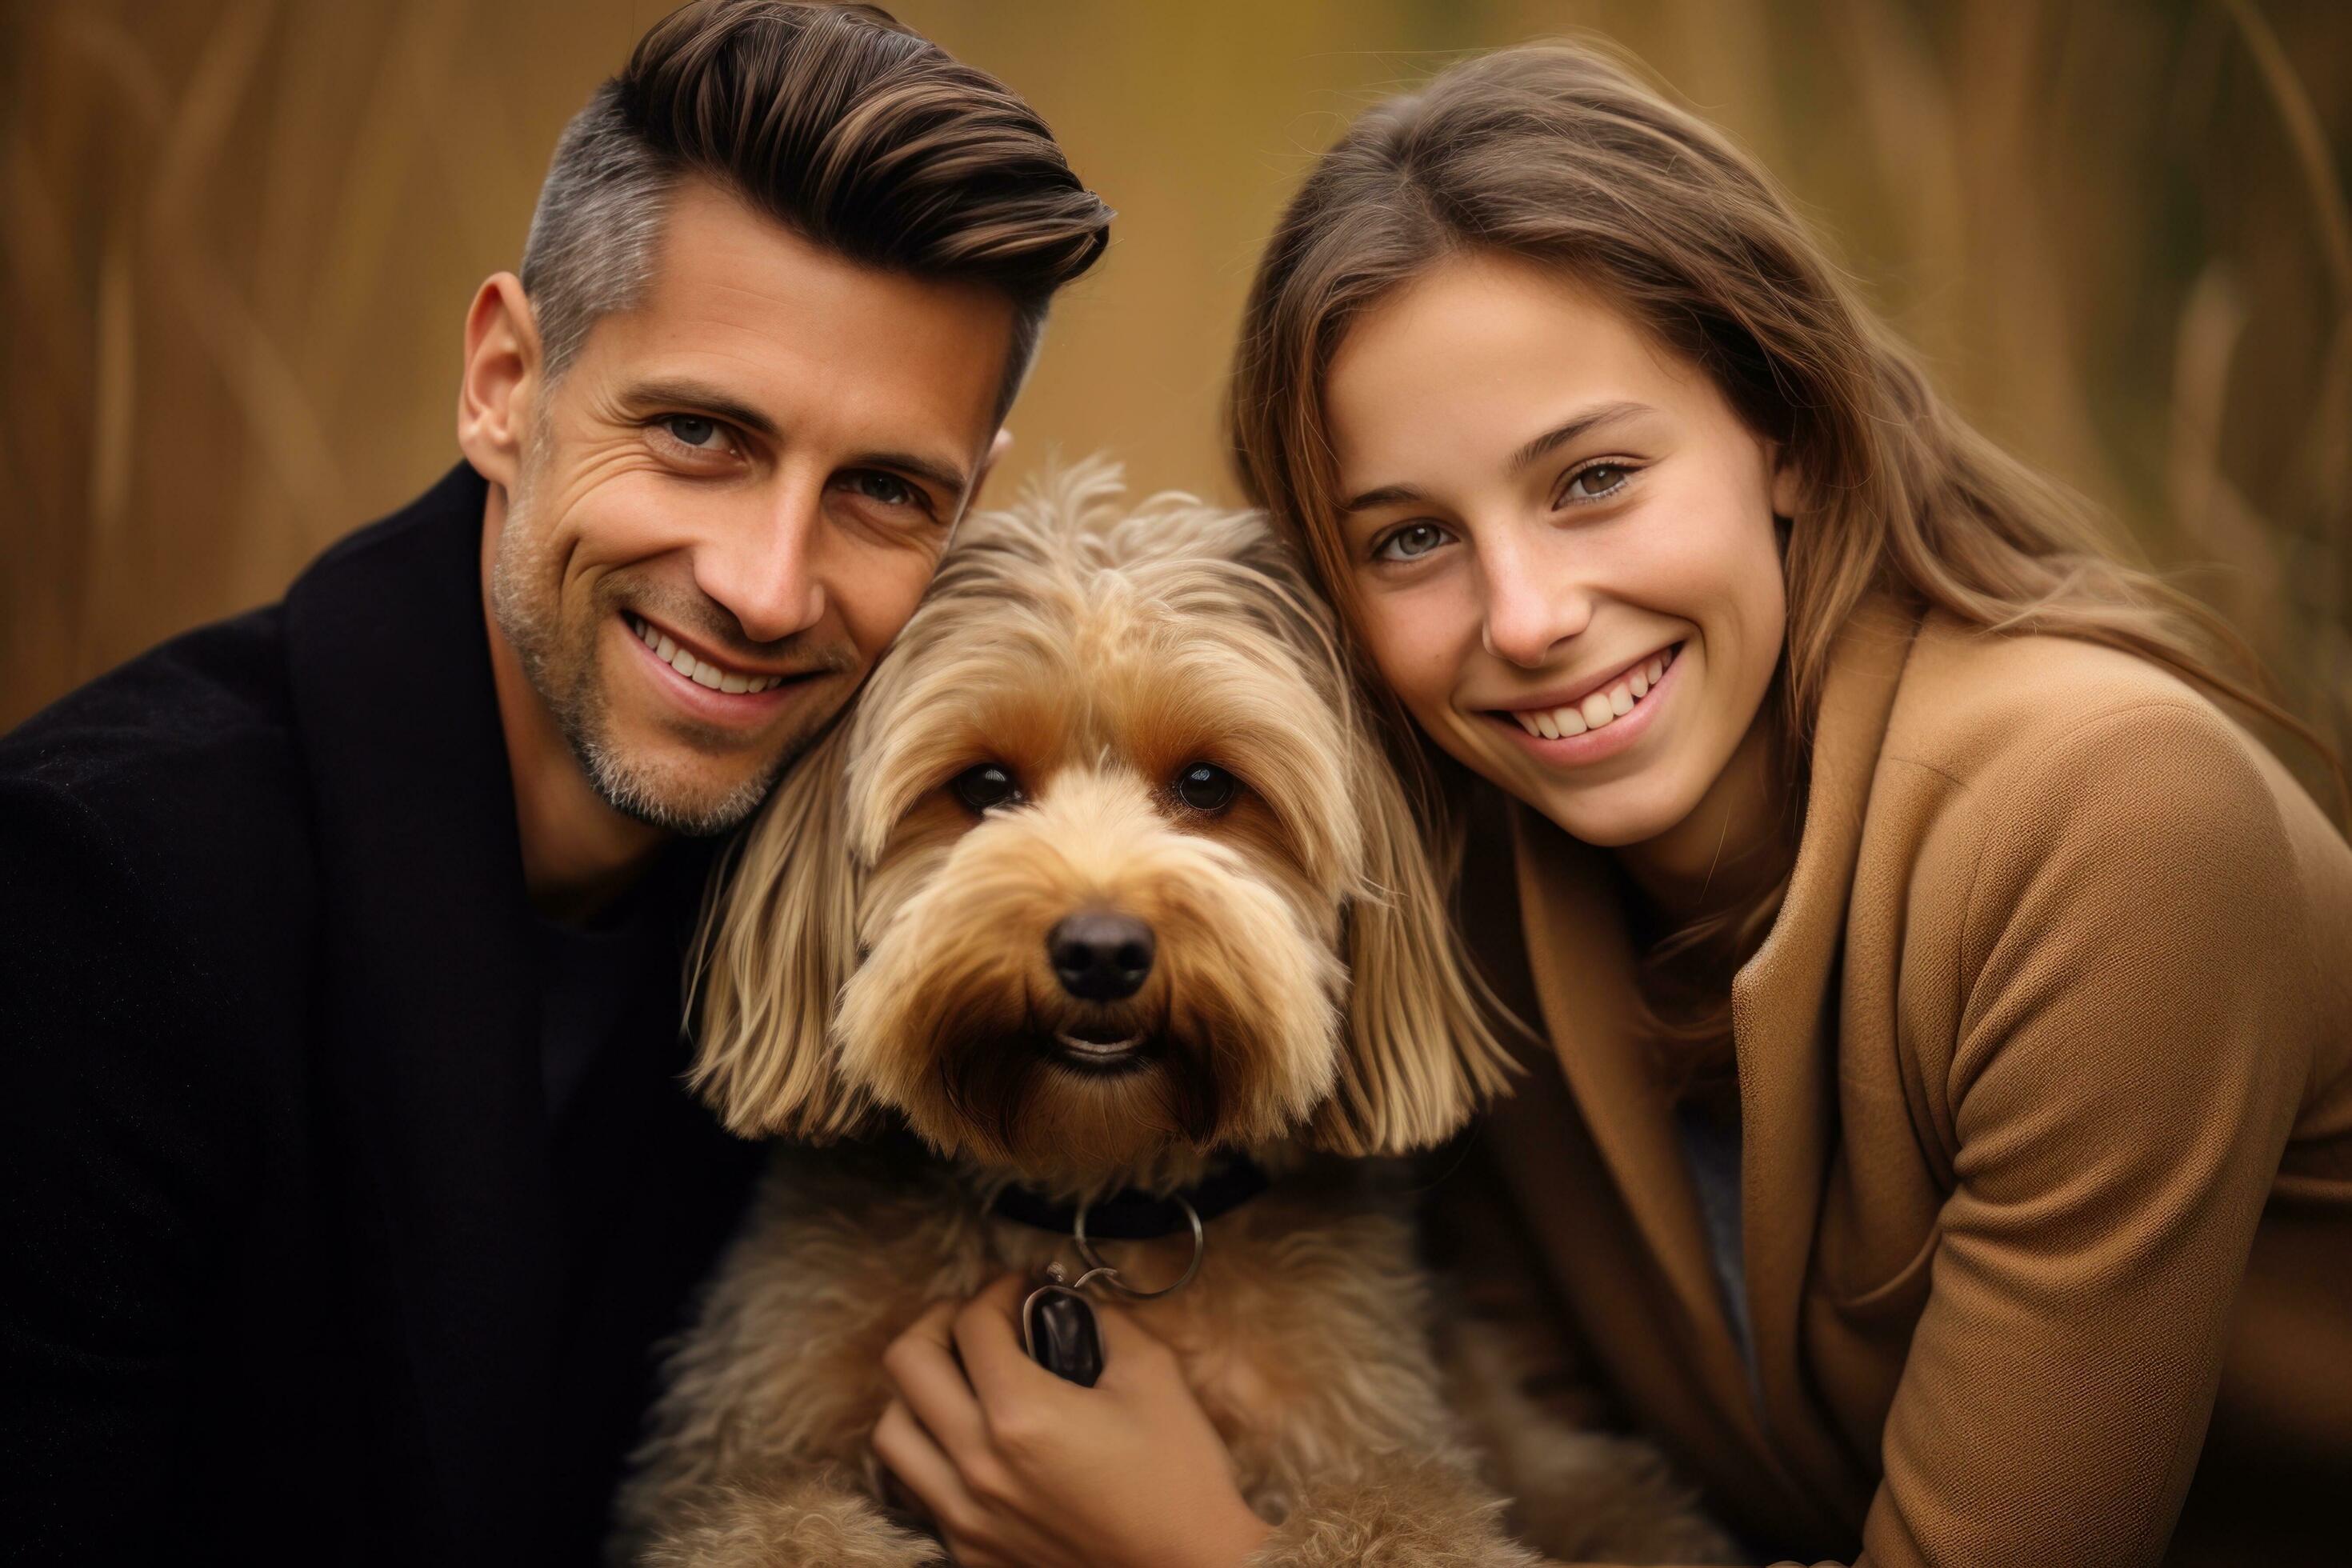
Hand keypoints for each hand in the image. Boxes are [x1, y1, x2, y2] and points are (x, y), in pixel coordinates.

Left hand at [873, 1272, 1271, 1567]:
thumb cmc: (1179, 1477)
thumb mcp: (1153, 1375)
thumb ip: (1104, 1320)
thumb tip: (1068, 1299)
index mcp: (1022, 1416)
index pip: (973, 1324)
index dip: (998, 1288)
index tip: (1023, 1288)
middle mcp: (979, 1466)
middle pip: (906, 1363)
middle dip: (940, 1322)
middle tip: (978, 1320)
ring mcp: (966, 1516)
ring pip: (890, 1431)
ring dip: (918, 1391)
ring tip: (960, 1381)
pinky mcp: (971, 1551)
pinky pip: (915, 1487)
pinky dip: (929, 1450)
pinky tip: (969, 1439)